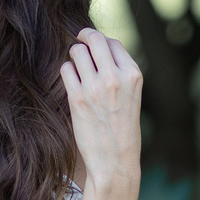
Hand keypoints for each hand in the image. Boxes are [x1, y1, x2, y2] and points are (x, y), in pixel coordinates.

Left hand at [60, 28, 141, 199]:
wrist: (115, 161)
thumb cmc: (123, 129)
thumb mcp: (132, 96)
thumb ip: (120, 72)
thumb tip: (99, 48)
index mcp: (133, 75)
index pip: (113, 42)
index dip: (101, 43)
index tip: (95, 48)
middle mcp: (115, 77)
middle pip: (94, 39)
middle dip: (84, 37)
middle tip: (79, 42)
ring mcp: (95, 87)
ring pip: (77, 51)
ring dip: (74, 55)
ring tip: (76, 65)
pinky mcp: (77, 98)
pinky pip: (66, 69)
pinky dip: (67, 71)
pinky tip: (72, 82)